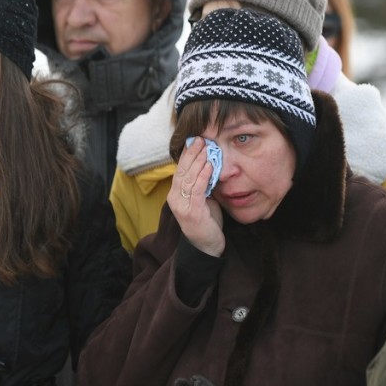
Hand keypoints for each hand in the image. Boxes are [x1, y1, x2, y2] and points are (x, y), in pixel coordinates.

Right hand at [170, 137, 224, 256]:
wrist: (207, 246)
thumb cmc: (207, 221)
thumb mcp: (204, 199)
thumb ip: (203, 184)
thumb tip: (210, 164)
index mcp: (176, 194)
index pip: (180, 170)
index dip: (187, 155)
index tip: (194, 140)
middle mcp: (175, 198)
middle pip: (182, 171)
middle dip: (191, 154)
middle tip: (200, 139)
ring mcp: (182, 206)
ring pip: (188, 178)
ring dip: (198, 161)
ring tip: (206, 148)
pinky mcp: (191, 212)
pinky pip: (197, 190)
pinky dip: (203, 176)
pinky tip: (209, 166)